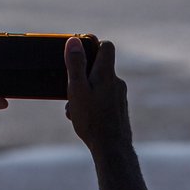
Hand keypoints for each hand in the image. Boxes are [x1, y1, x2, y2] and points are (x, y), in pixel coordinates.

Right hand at [64, 37, 130, 153]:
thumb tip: (74, 40)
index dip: (92, 44)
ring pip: (98, 86)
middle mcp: (117, 83)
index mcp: (107, 74)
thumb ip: (76, 64)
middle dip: (82, 75)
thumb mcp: (77, 89)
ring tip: (74, 108)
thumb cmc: (93, 120)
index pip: (106, 46)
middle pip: (99, 67)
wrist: (112, 148)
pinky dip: (91, 104)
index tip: (79, 52)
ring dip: (84, 93)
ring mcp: (119, 96)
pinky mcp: (118, 109)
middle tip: (70, 87)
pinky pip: (102, 100)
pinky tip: (81, 118)